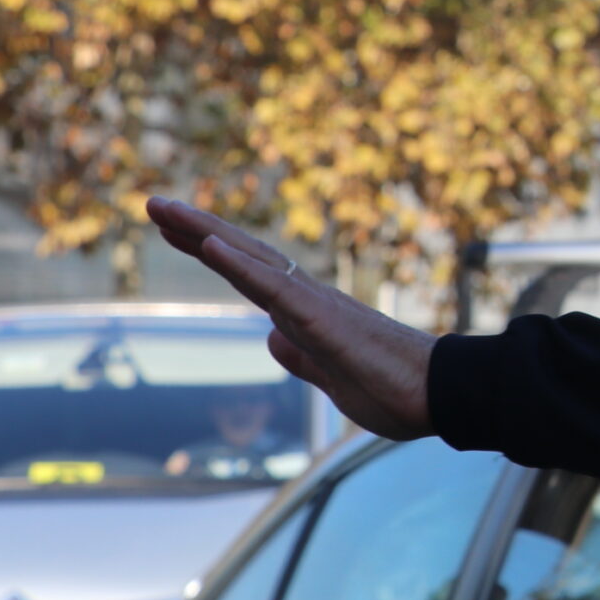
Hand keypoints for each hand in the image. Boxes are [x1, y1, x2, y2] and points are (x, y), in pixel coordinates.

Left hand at [147, 197, 436, 440]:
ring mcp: (317, 306)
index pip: (253, 275)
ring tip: (164, 210)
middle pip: (246, 256)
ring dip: (205, 234)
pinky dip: (239, 265)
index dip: (214, 252)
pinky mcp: (325, 321)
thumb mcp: (335, 380)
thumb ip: (303, 358)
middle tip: (154, 204)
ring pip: (254, 262)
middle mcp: (311, 300)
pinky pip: (274, 288)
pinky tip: (208, 245)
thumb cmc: (400, 389)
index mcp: (311, 316)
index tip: (178, 232)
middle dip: (197, 230)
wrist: (445, 395)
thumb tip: (272, 339)